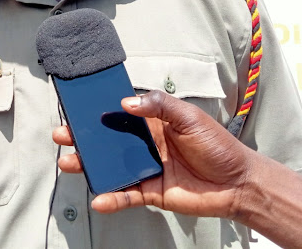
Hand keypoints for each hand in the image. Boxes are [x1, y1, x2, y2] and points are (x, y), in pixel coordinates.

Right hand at [53, 89, 257, 217]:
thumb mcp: (190, 117)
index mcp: (153, 121)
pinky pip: (126, 195)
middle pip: (108, 140)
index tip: (78, 106)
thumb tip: (128, 102)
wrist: (238, 183)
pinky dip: (112, 198)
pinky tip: (99, 198)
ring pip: (111, 167)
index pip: (120, 112)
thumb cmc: (217, 146)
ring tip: (70, 163)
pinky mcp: (150, 192)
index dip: (99, 109)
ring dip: (90, 166)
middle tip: (63, 134)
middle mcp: (145, 144)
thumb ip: (159, 105)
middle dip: (84, 138)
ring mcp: (145, 168)